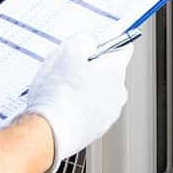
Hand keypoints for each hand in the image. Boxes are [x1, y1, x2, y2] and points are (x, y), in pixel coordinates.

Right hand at [22, 35, 132, 172]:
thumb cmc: (59, 93)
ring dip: (84, 89)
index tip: (94, 44)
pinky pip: (90, 111)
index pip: (123, 48)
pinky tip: (61, 106)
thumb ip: (84, 40)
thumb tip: (89, 42)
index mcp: (116, 71)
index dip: (106, 42)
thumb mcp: (68, 51)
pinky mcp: (96, 130)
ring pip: (98, 93)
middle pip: (108, 72)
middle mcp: (118, 94)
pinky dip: (78, 107)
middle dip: (91, 68)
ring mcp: (109, 115)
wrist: (49, 132)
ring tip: (61, 90)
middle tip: (68, 69)